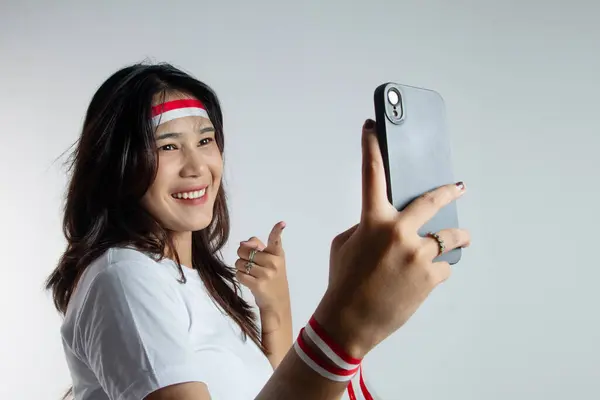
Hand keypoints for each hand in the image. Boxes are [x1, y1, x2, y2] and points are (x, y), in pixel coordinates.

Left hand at [235, 222, 290, 319]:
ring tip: (251, 273)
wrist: (277, 302)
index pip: (276, 240)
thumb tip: (242, 243)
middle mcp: (274, 262)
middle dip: (242, 255)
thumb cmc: (271, 277)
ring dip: (240, 267)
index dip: (277, 230)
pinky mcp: (258, 285)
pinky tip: (249, 280)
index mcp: (278, 254)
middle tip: (250, 262)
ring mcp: (267, 274)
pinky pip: (239, 274)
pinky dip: (240, 276)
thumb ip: (257, 247)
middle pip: (245, 250)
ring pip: (240, 263)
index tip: (282, 223)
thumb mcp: (270, 260)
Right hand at [314, 119, 470, 358]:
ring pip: (450, 237)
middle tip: (459, 187)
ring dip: (457, 236)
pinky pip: (444, 266)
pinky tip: (424, 277)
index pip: (371, 174)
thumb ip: (368, 227)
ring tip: (461, 237)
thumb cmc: (343, 281)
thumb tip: (390, 225)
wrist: (350, 321)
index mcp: (373, 221)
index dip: (371, 146)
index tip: (372, 128)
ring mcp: (418, 254)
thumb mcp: (346, 244)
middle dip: (449, 191)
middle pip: (432, 200)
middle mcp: (399, 232)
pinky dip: (437, 269)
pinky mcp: (431, 277)